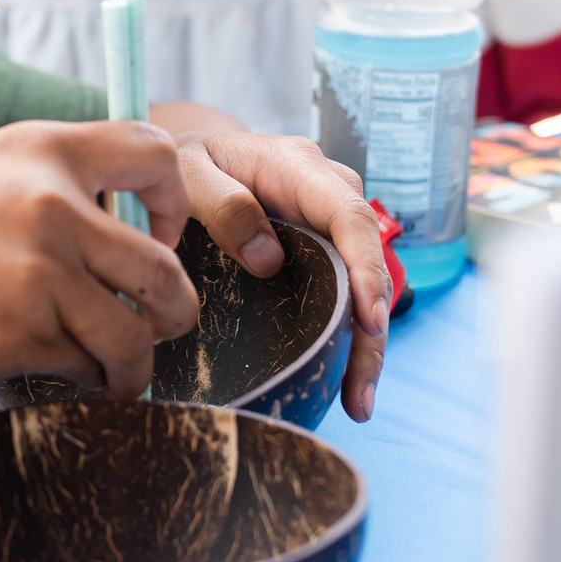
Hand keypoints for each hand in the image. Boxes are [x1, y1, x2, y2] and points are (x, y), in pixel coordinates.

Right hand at [0, 120, 198, 397]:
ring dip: (134, 365)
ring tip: (116, 374)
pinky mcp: (21, 335)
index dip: (175, 201)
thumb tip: (114, 225)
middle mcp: (52, 204)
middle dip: (175, 311)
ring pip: (134, 334)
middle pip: (165, 269)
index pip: (154, 155)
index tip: (161, 235)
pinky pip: (83, 368)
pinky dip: (80, 381)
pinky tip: (57, 377)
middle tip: (161, 325)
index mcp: (41, 149)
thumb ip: (45, 184)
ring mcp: (40, 272)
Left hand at [173, 129, 392, 421]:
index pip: (349, 217)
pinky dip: (345, 337)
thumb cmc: (189, 163)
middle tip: (361, 391)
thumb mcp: (189, 172)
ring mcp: (330, 223)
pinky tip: (342, 382)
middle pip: (369, 261)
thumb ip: (222, 204)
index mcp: (300, 167)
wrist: (191, 158)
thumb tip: (268, 258)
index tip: (368, 321)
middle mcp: (328, 193)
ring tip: (357, 403)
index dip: (366, 270)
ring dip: (364, 346)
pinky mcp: (324, 250)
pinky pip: (344, 293)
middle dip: (371, 331)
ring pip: (364, 285)